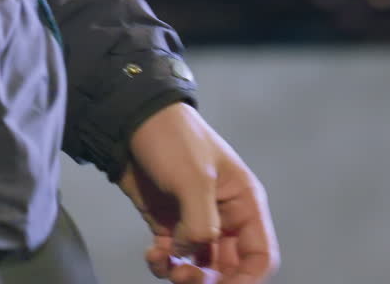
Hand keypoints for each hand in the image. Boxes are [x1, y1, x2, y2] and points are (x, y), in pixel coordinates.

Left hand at [119, 103, 278, 283]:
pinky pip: (173, 259)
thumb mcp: (194, 178)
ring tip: (165, 263)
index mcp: (243, 203)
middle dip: (209, 281)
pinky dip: (162, 264)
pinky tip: (151, 252)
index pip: (260, 256)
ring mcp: (194, 222)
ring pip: (200, 268)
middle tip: (185, 278)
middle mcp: (224, 217)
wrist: (129, 122)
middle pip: (229, 269)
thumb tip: (192, 253)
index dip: (247, 280)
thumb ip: (200, 222)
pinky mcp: (167, 224)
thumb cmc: (172, 139)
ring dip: (183, 275)